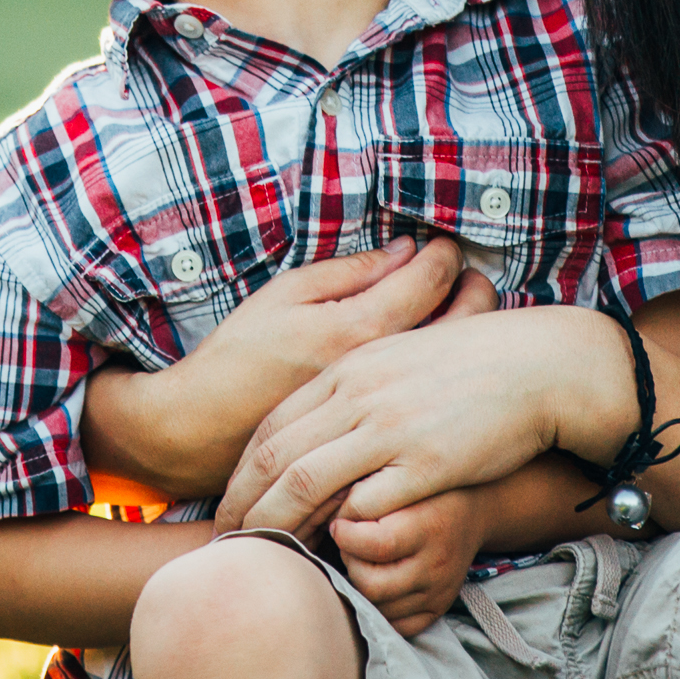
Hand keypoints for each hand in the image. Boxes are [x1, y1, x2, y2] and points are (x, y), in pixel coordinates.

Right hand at [81, 234, 480, 495]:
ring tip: (469, 304)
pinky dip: (444, 370)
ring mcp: (386, 405)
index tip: (444, 246)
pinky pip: (432, 395)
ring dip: (468, 325)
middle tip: (473, 276)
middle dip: (475, 290)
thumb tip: (405, 251)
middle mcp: (382, 368)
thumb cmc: (241, 354)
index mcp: (358, 328)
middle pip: (458, 321)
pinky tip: (442, 357)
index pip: (428, 280)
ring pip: (451, 358)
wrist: (203, 430)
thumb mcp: (288, 295)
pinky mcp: (380, 432)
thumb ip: (351, 273)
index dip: (444, 255)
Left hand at [216, 303, 632, 534]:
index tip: (227, 505)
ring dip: (276, 527)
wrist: (536, 365)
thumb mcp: (399, 357)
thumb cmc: (470, 365)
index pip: (272, 424)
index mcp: (349, 366)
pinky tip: (327, 558)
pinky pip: (364, 505)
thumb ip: (357, 385)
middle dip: (242, 504)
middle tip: (224, 544)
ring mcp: (388, 426)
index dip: (242, 470)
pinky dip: (336, 534)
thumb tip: (324, 419)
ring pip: (306, 484)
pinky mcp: (423, 462)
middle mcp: (358, 392)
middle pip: (276, 456)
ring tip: (260, 559)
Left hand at [331, 488, 489, 638]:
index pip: (377, 545)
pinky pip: (396, 625)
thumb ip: (369, 495)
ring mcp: (438, 592)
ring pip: (379, 608)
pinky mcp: (437, 609)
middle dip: (349, 564)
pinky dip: (379, 608)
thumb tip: (329, 515)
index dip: (346, 536)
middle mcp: (436, 565)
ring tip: (361, 560)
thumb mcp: (404, 480)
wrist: (474, 511)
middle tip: (348, 544)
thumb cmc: (429, 489)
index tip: (338, 523)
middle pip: (372, 584)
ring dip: (360, 587)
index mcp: (429, 527)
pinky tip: (375, 582)